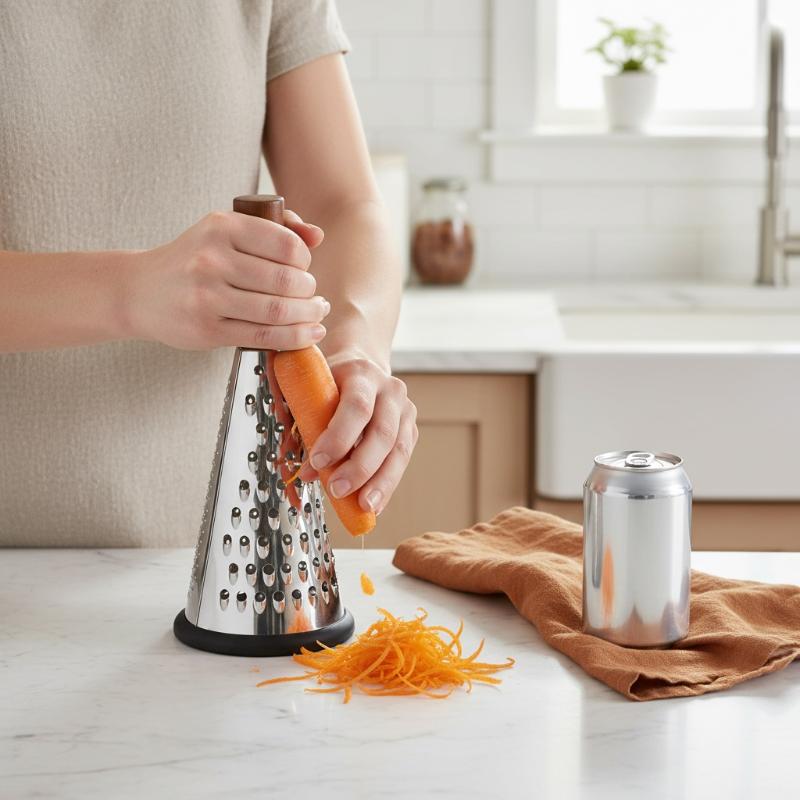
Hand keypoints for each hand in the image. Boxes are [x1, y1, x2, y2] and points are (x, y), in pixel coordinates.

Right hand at [124, 209, 328, 349]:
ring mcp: (207, 296)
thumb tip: (318, 236)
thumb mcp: (226, 231)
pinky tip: (309, 333)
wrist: (139, 291)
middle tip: (313, 296)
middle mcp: (212, 259)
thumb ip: (275, 227)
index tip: (304, 268)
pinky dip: (295, 337)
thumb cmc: (192, 260)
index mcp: (221, 226)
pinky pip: (263, 336)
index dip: (305, 260)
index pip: (286, 244)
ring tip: (316, 313)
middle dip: (309, 291)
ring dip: (307, 316)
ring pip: (277, 311)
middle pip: (285, 280)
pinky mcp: (207, 330)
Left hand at [301, 354, 417, 515]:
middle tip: (337, 490)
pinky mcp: (411, 429)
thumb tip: (308, 474)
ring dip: (380, 483)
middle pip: (382, 433)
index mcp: (362, 375)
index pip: (357, 407)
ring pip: (398, 451)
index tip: (318, 462)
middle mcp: (390, 390)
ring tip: (364, 507)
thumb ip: (308, 429)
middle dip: (360, 467)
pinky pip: (402, 460)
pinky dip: (387, 484)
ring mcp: (405, 410)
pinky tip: (375, 503)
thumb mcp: (314, 395)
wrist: (361, 368)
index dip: (339, 437)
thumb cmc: (331, 383)